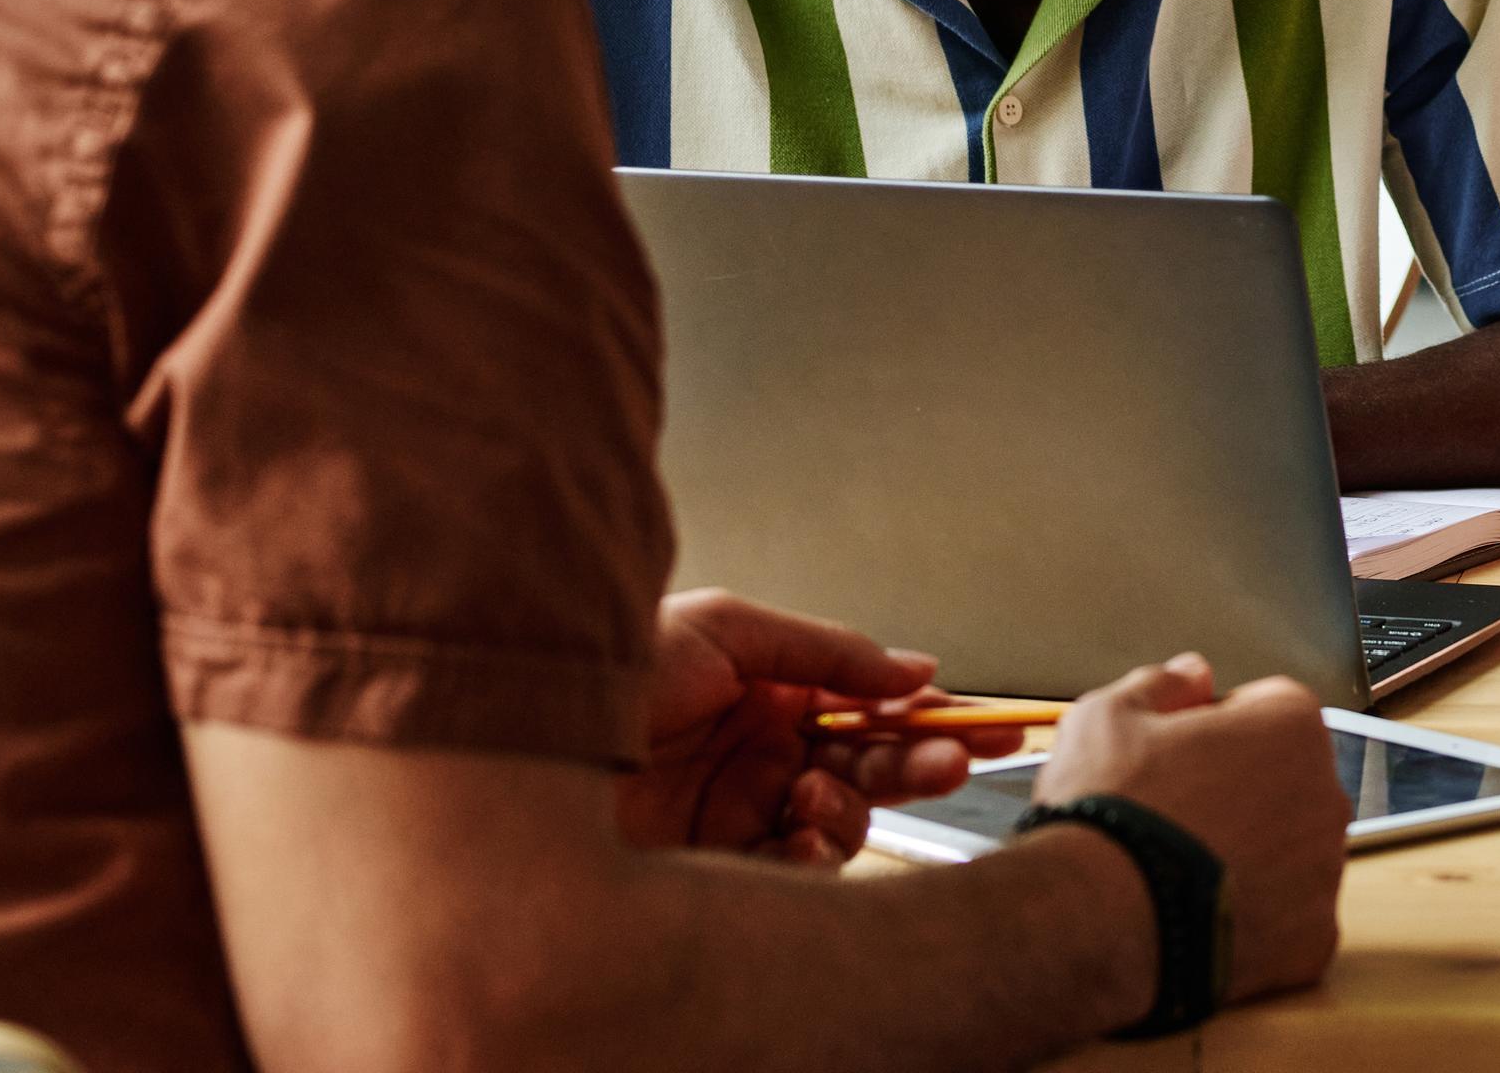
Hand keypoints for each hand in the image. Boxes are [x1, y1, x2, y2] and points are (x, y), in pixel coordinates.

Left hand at [619, 589, 1029, 865]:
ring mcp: (739, 810)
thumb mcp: (726, 628)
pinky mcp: (716, 866)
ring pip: (839, 819)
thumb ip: (828, 650)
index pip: (864, 705)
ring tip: (825, 797)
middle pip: (866, 764)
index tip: (978, 722)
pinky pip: (794, 871)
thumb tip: (911, 669)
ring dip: (854, 808)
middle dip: (918, 762)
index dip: (925, 714)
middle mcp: (757, 752)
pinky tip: (799, 836)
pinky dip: (811, 856)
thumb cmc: (608, 671)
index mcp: (764, 691)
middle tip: (956, 762)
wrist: (522, 745)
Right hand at [1033, 653, 1347, 1006]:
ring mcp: (1323, 873)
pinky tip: (1200, 916)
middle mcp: (1325, 795)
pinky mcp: (1310, 939)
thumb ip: (1163, 683)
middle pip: (1282, 782)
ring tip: (1179, 872)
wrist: (1095, 922)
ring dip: (1249, 856)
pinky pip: (1286, 918)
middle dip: (1238, 794)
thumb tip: (1192, 674)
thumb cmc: (1110, 815)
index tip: (1176, 756)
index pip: (1265, 710)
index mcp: (1291, 727)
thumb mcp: (1109, 715)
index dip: (1211, 730)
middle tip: (1173, 817)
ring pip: (1288, 853)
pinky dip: (1251, 919)